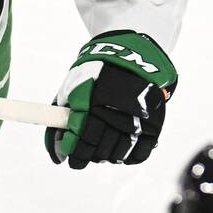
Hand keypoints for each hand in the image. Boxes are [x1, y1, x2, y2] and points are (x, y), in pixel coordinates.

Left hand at [45, 31, 175, 168]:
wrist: (131, 55)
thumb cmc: (97, 73)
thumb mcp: (73, 88)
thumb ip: (63, 119)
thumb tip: (59, 154)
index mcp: (92, 104)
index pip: (81, 142)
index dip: (75, 154)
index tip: (72, 158)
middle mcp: (115, 113)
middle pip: (100, 151)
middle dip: (90, 155)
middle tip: (87, 154)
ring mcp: (136, 120)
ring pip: (119, 155)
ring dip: (108, 157)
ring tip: (104, 151)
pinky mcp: (153, 123)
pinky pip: (141, 153)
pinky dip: (130, 158)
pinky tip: (122, 153)